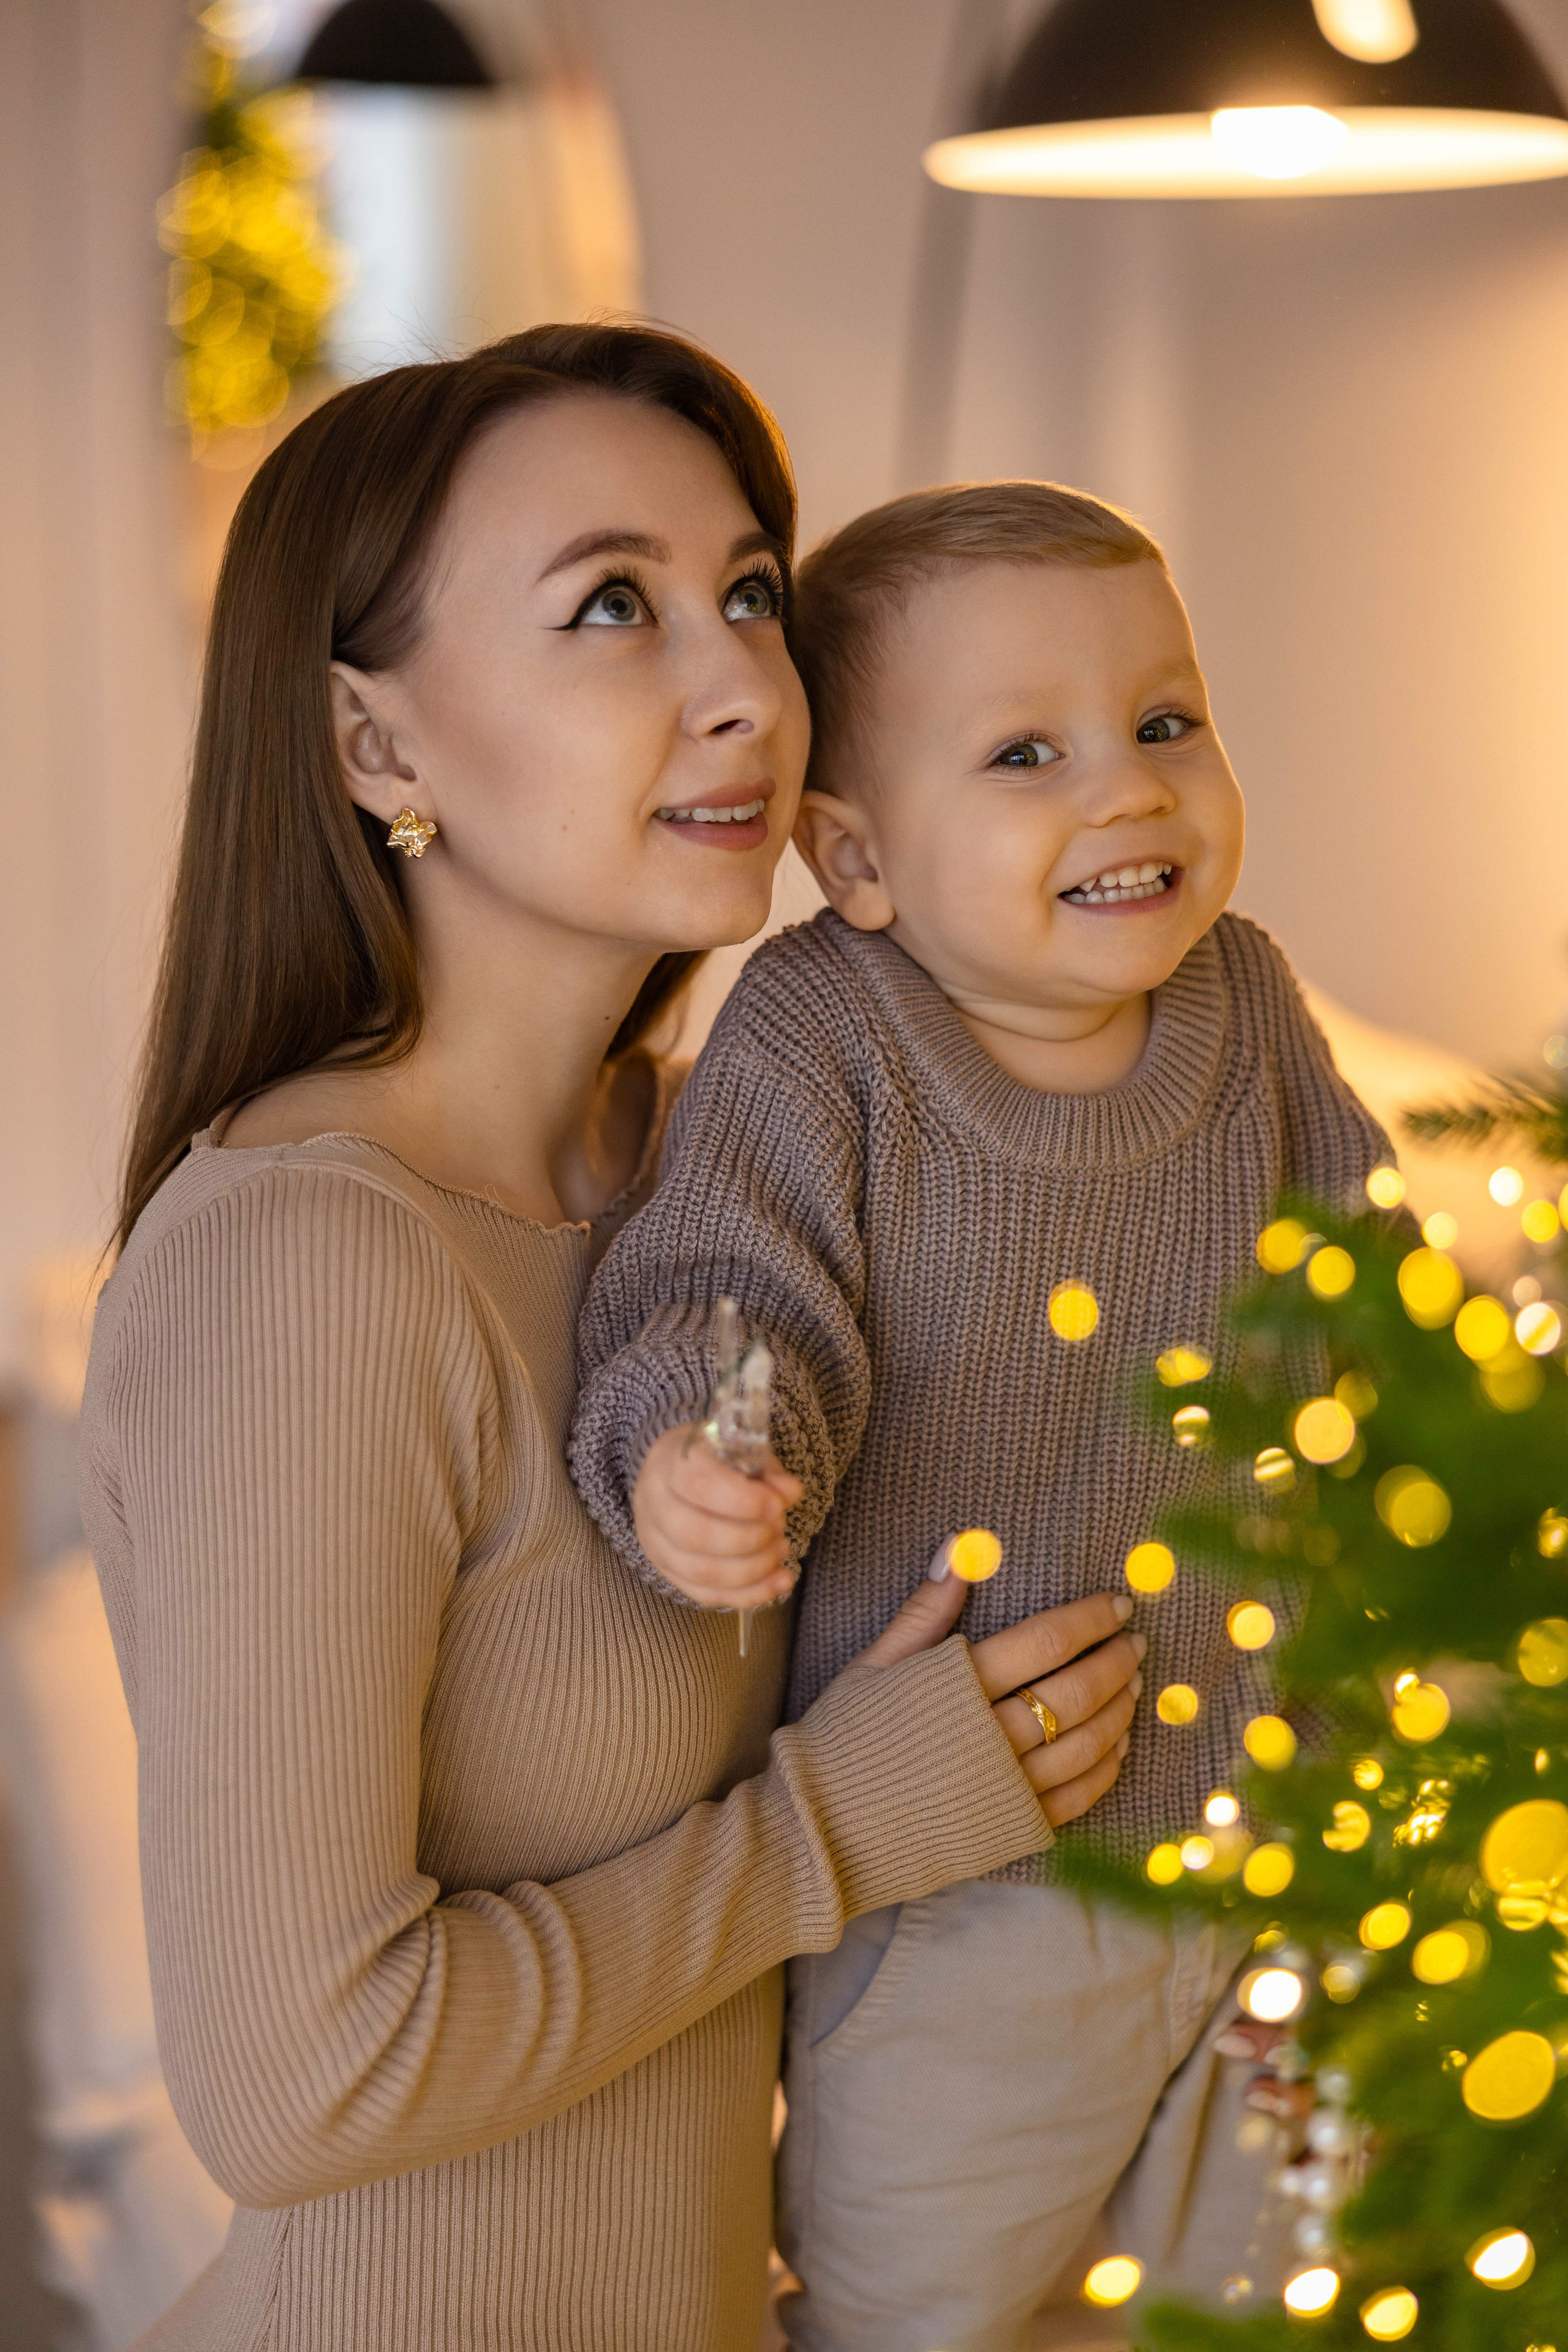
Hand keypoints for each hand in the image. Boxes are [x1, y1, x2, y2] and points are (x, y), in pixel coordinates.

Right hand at [633, 1422, 803, 1609]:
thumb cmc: (713, 1461)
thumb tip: (790, 1492)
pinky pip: (706, 1594)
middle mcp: (654, 1504)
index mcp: (670, 1462)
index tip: (778, 1506)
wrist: (672, 1475)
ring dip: (752, 1569)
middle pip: (695, 1535)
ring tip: (781, 1550)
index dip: (743, 1500)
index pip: (697, 1484)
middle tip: (779, 1530)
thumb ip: (766, 1473)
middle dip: (750, 1539)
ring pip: (701, 1572)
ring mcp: (656, 1543)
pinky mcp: (667, 1571)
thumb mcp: (741, 1453)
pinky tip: (779, 1581)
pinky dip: (749, 1594)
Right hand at [854, 1576, 1144, 1829]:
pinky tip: (1118, 1746)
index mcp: (957, 1688)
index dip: (1090, 1619)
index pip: (1047, 1642)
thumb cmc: (844, 1738)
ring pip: (1087, 1744)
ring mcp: (1004, 1790)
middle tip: (1134, 1641)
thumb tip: (960, 1547)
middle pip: (1077, 1691)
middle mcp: (989, 1739)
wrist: (820, 1831)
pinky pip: (1077, 1798)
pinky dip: (1107, 1768)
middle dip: (1116, 1661)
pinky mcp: (1010, 1830)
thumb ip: (925, 1610)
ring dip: (1121, 1711)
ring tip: (1133, 1686)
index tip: (1117, 1605)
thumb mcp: (875, 1664)